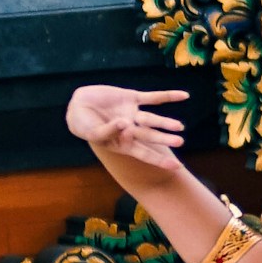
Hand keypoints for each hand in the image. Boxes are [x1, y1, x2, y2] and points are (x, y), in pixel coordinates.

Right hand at [67, 84, 187, 170]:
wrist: (77, 106)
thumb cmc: (84, 125)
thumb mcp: (93, 132)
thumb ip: (108, 131)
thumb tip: (125, 124)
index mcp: (124, 143)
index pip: (145, 154)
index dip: (160, 160)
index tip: (177, 167)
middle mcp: (132, 130)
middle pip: (151, 136)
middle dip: (164, 139)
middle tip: (179, 142)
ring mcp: (134, 114)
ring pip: (152, 119)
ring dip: (165, 122)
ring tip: (179, 126)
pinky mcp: (132, 98)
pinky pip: (153, 97)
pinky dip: (168, 96)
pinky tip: (184, 96)